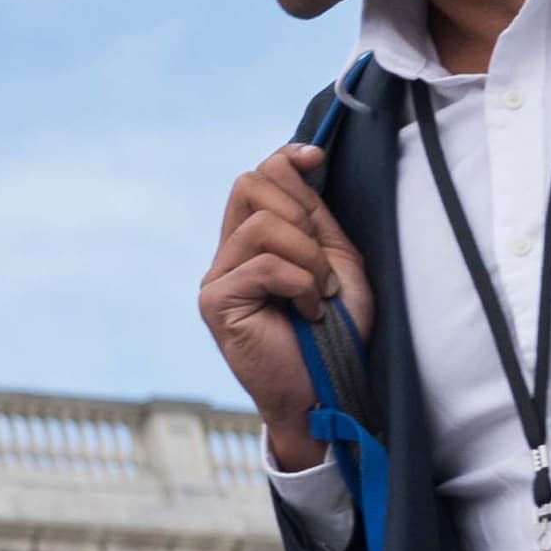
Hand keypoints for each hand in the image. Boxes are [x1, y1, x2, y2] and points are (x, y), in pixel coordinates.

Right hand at [200, 144, 374, 465]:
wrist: (327, 391)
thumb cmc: (336, 333)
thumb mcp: (336, 260)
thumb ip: (314, 216)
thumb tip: (299, 159)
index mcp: (255, 243)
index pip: (257, 177)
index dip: (285, 159)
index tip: (316, 159)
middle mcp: (229, 255)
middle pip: (250, 185)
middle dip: (301, 214)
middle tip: (322, 265)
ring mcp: (216, 278)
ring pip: (262, 225)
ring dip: (308, 257)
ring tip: (320, 294)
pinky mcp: (215, 302)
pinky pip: (263, 264)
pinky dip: (300, 283)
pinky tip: (308, 311)